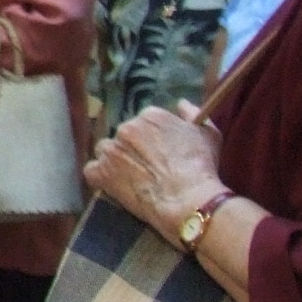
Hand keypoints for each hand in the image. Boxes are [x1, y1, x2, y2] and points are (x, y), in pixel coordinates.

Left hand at [84, 102, 224, 237]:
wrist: (187, 198)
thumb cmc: (201, 167)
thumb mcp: (208, 134)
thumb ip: (192, 114)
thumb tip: (181, 103)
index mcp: (151, 116)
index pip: (144, 122)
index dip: (150, 139)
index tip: (159, 153)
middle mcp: (127, 127)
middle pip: (124, 136)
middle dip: (133, 149)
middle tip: (147, 168)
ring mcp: (111, 149)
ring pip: (106, 151)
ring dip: (115, 161)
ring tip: (131, 178)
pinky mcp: (100, 172)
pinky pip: (93, 171)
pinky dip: (102, 178)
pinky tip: (116, 186)